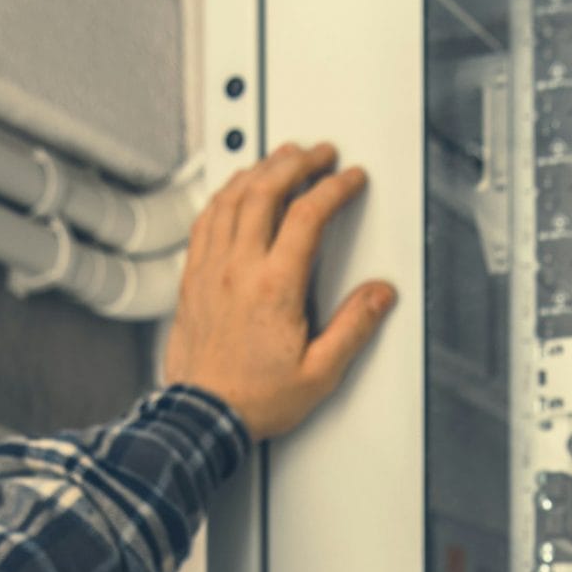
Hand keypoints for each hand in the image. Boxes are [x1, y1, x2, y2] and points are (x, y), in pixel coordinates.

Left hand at [165, 141, 396, 439]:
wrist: (202, 417)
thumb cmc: (254, 400)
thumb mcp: (320, 373)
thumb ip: (353, 328)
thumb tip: (379, 294)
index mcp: (274, 287)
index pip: (308, 215)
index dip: (334, 187)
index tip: (350, 179)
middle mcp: (238, 269)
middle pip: (265, 190)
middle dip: (297, 162)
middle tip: (318, 154)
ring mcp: (210, 270)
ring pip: (230, 197)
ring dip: (259, 169)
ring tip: (280, 158)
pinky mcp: (192, 278)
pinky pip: (206, 219)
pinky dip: (225, 194)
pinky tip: (235, 190)